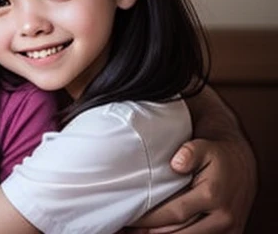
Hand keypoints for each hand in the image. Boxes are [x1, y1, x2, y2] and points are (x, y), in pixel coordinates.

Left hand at [128, 137, 256, 232]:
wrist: (242, 164)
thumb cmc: (217, 156)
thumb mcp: (203, 147)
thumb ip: (189, 152)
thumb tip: (177, 163)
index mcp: (212, 196)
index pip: (174, 213)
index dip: (150, 218)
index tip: (130, 217)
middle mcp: (223, 217)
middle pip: (180, 233)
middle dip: (152, 233)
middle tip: (129, 229)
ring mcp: (229, 229)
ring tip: (139, 232)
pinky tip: (160, 232)